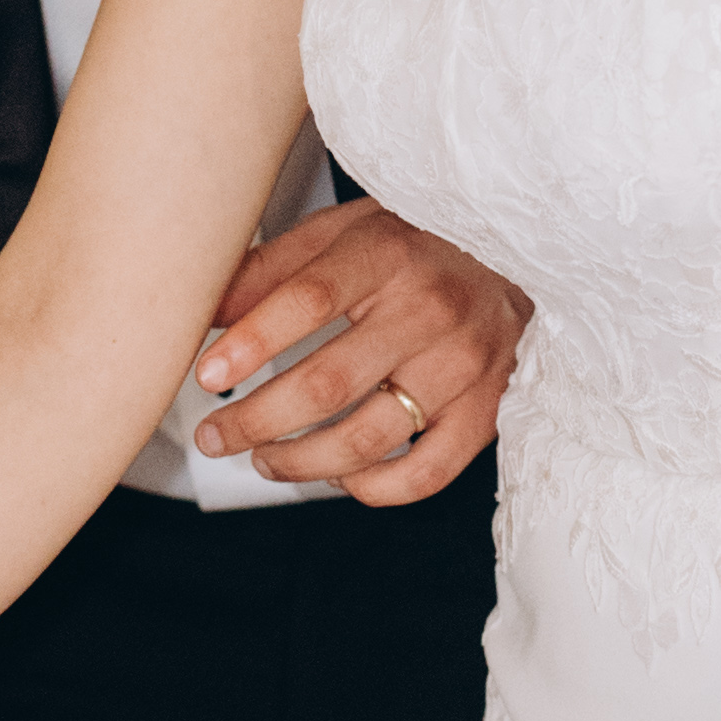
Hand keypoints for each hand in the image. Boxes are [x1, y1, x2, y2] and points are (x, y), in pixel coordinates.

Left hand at [193, 199, 526, 500]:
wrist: (518, 252)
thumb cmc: (417, 242)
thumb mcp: (342, 232)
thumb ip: (271, 270)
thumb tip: (202, 313)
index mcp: (387, 254)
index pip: (308, 301)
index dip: (251, 343)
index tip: (207, 375)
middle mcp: (430, 310)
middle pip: (327, 384)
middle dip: (255, 421)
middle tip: (215, 436)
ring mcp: (463, 366)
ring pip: (368, 439)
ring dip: (300, 462)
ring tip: (264, 458)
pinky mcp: (486, 410)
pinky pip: (425, 473)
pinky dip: (372, 488)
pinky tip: (339, 475)